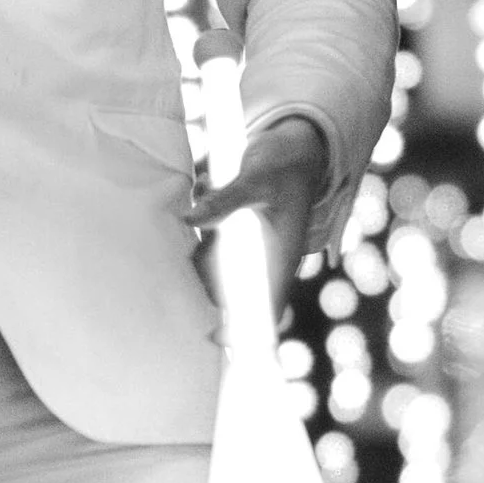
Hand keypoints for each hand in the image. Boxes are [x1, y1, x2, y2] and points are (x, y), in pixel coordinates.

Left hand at [187, 112, 330, 326]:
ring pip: (213, 269)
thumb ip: (225, 200)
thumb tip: (190, 217)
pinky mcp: (235, 236)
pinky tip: (206, 189)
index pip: (265, 309)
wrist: (293, 145)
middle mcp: (266, 261)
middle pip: (229, 294)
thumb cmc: (284, 163)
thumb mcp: (257, 177)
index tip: (213, 337)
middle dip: (206, 277)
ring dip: (199, 249)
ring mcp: (250, 251)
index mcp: (282, 259)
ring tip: (206, 205)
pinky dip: (199, 230)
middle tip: (198, 246)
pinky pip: (208, 247)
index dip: (243, 331)